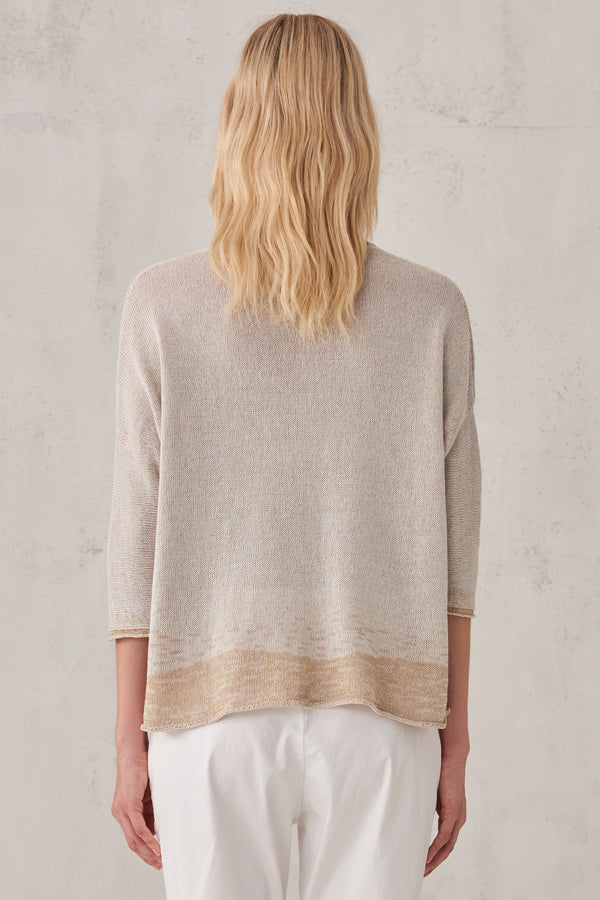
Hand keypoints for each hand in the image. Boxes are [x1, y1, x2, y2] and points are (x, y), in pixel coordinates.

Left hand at [111, 748, 161, 870]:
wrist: (134, 751)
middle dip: (146, 856)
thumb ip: (151, 809)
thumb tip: (159, 826)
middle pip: (132, 842)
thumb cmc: (142, 768)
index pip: (133, 837)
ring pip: (135, 838)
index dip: (145, 850)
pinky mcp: (128, 805)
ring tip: (160, 860)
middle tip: (159, 865)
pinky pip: (138, 828)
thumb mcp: (148, 794)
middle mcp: (120, 813)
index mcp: (124, 811)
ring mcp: (122, 810)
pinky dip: (148, 840)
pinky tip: (157, 848)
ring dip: (148, 851)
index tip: (157, 858)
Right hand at [424, 752, 466, 875]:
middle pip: (447, 848)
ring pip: (447, 846)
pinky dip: (435, 848)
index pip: (445, 840)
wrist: (452, 754)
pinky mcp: (454, 812)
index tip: (423, 862)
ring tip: (423, 869)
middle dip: (434, 862)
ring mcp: (457, 816)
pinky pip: (444, 837)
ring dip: (434, 859)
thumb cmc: (442, 769)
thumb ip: (427, 803)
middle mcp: (458, 819)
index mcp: (453, 814)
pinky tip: (427, 857)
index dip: (435, 853)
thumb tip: (413, 808)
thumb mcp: (431, 791)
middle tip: (422, 873)